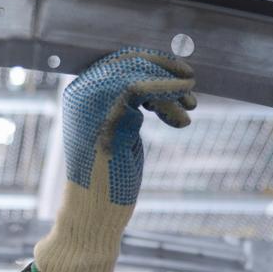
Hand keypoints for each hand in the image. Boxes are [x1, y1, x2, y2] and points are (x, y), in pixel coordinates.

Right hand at [61, 46, 195, 205]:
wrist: (94, 211)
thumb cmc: (109, 178)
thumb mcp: (121, 132)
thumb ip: (130, 106)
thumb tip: (163, 82)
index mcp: (81, 94)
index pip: (118, 62)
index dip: (153, 63)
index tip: (181, 76)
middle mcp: (82, 93)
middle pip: (128, 60)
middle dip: (165, 68)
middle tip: (191, 85)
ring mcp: (91, 103)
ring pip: (137, 72)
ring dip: (171, 85)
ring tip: (192, 105)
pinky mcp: (105, 115)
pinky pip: (139, 88)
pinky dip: (168, 93)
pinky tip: (185, 112)